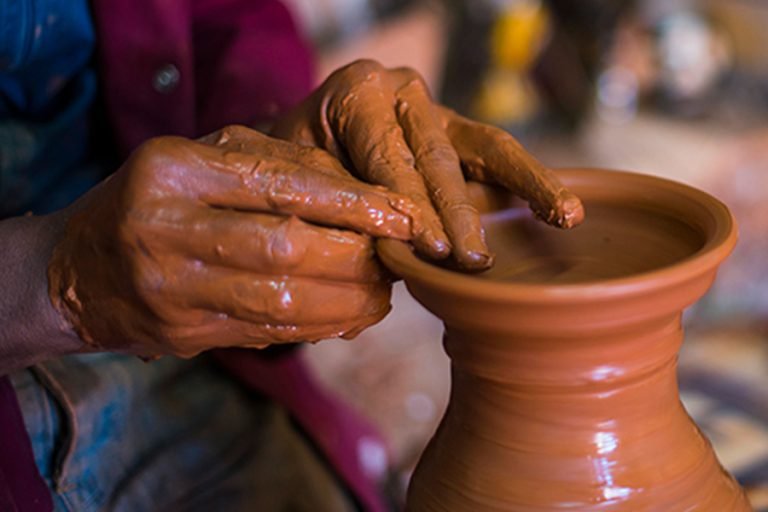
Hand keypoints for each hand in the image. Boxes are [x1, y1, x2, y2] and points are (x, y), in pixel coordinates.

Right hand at [47, 126, 420, 357]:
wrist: (74, 271)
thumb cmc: (152, 200)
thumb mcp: (200, 160)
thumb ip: (275, 163)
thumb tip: (361, 192)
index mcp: (173, 171)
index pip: (279, 185)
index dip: (350, 203)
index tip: (400, 214)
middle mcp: (166, 229)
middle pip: (286, 248)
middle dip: (357, 257)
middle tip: (396, 257)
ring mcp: (171, 289)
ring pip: (281, 300)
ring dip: (348, 301)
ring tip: (385, 293)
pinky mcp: (182, 334)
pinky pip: (267, 332)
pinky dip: (320, 326)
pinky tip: (350, 316)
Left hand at [272, 59, 584, 269]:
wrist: (306, 134)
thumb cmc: (300, 160)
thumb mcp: (303, 175)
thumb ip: (340, 206)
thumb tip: (378, 266)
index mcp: (358, 93)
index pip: (390, 158)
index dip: (410, 206)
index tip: (432, 248)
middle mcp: (403, 94)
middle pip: (438, 158)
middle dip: (458, 212)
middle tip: (474, 258)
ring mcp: (437, 112)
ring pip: (486, 147)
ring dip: (526, 185)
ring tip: (564, 214)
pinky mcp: (460, 133)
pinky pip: (498, 155)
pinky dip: (531, 182)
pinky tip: (566, 210)